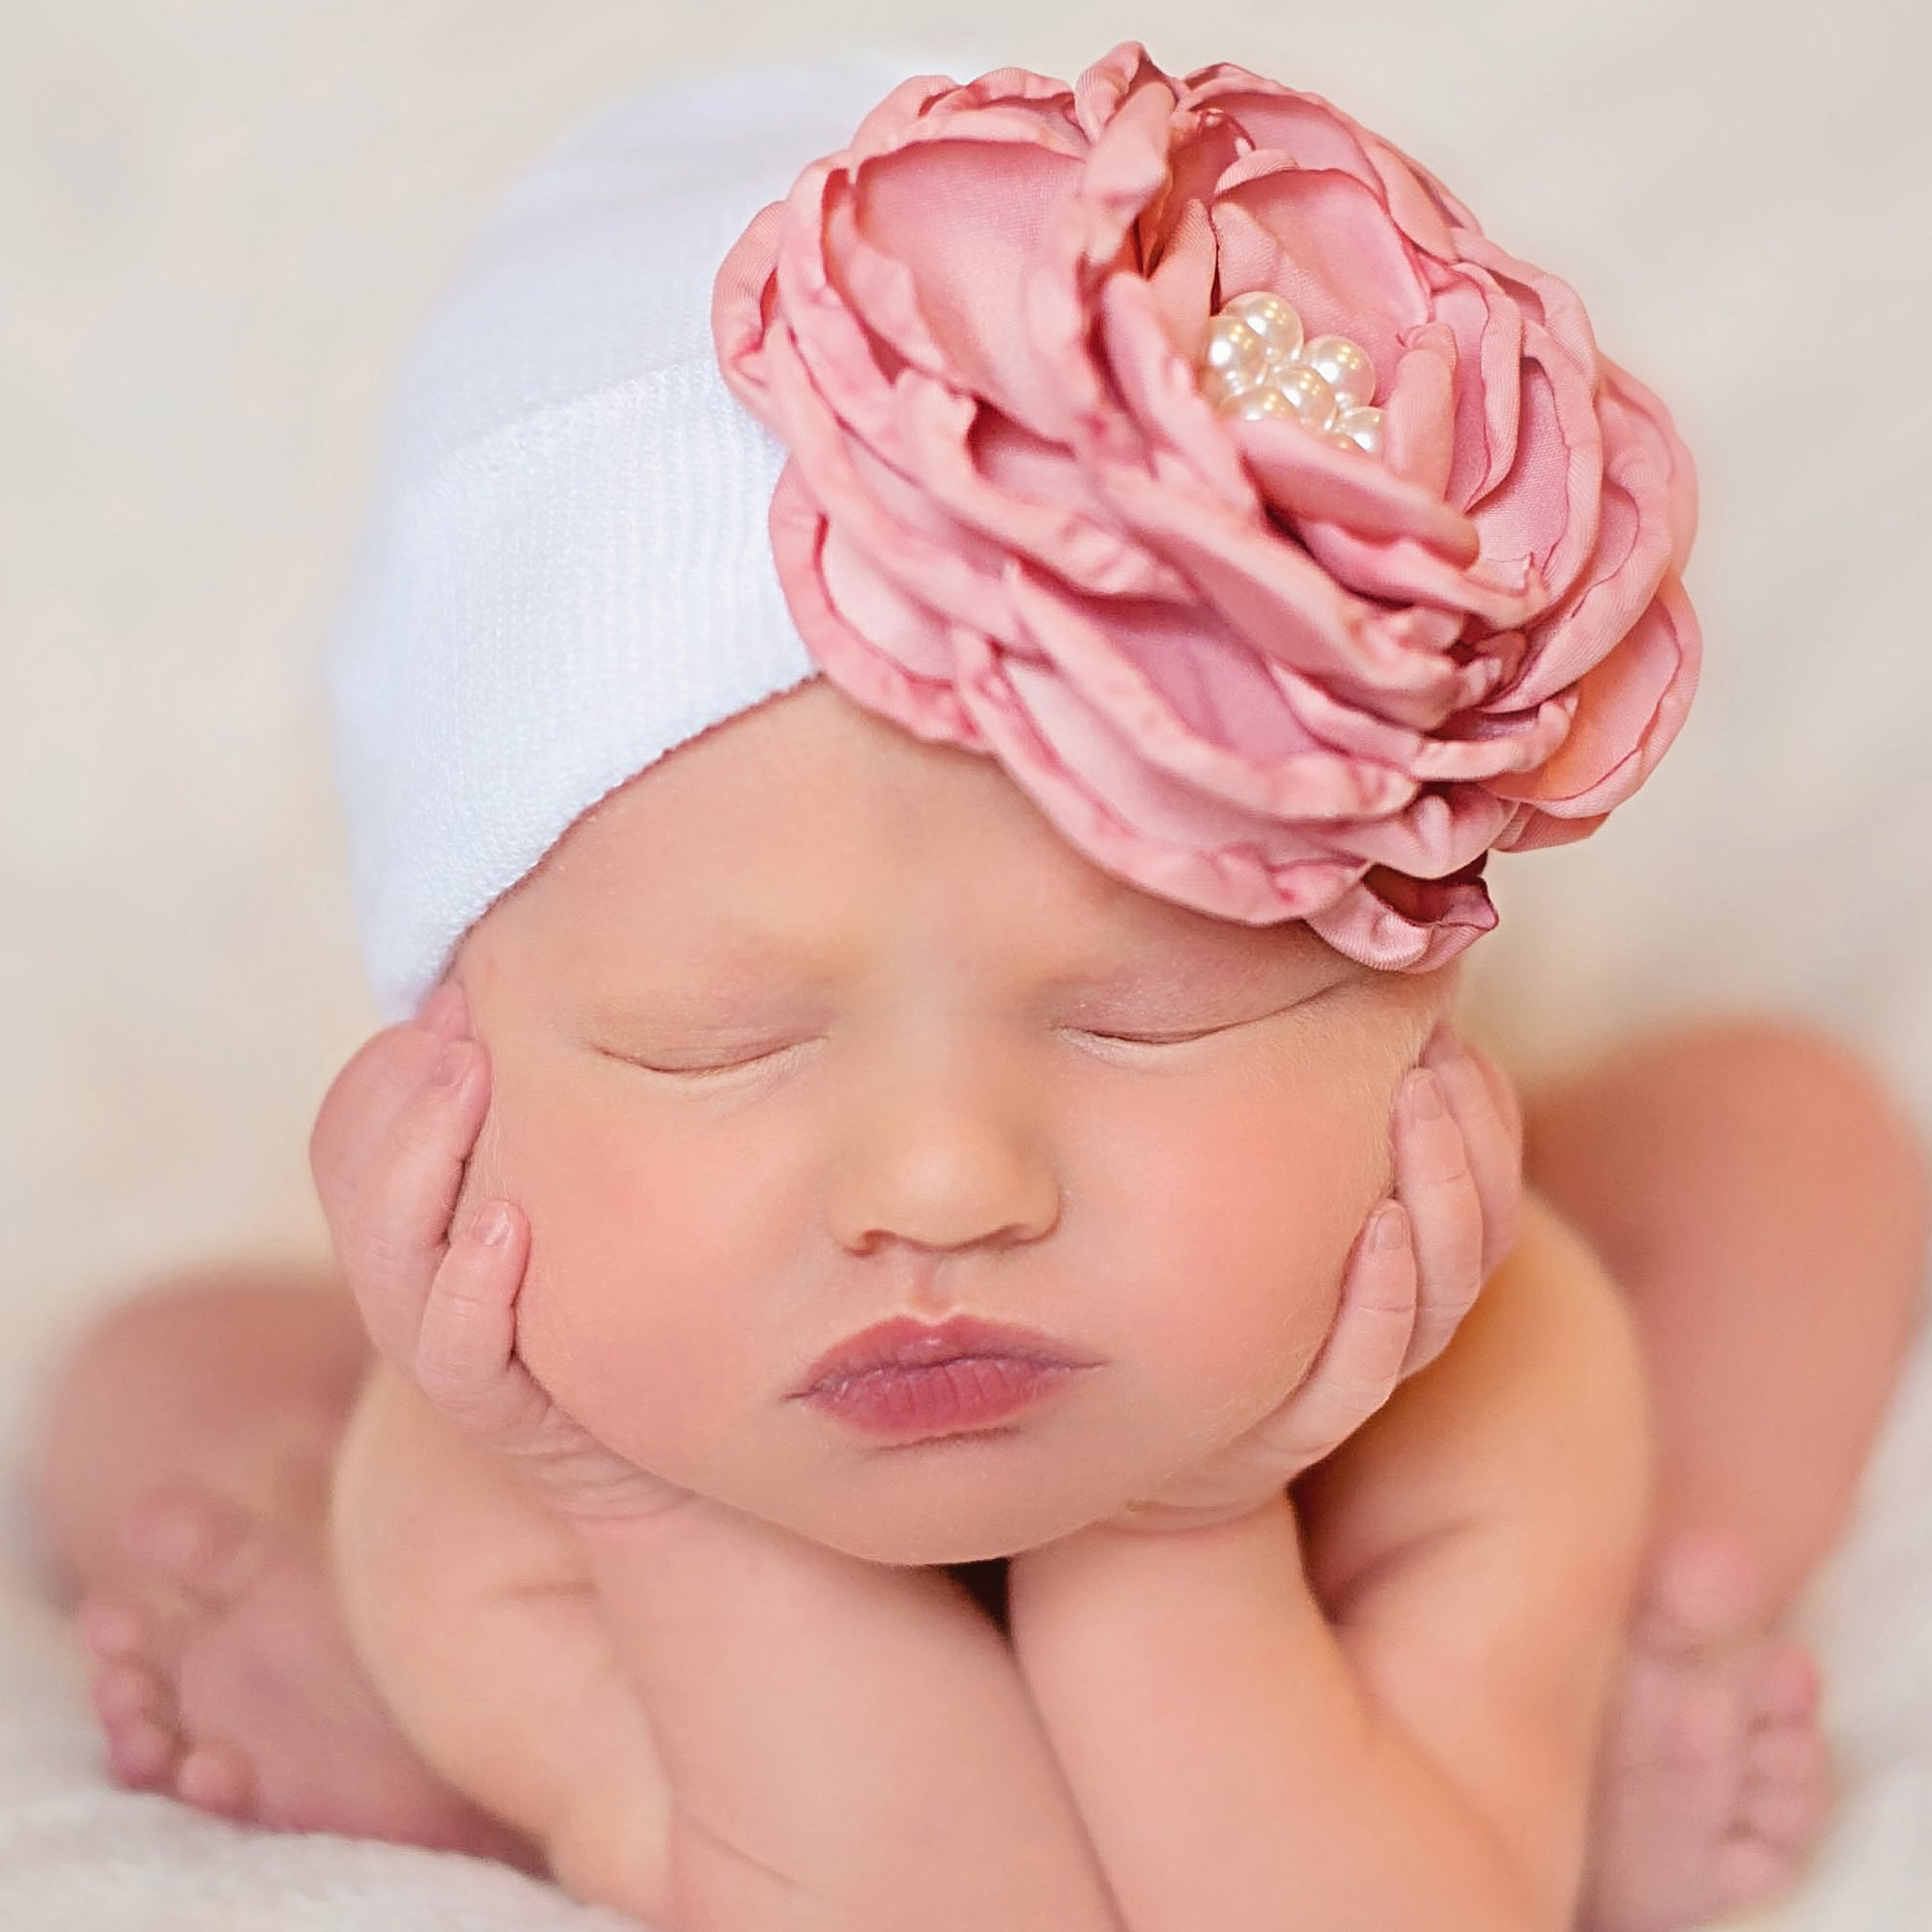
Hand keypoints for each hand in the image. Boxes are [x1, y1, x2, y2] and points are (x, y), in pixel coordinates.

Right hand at [309, 982, 695, 1526]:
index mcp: (419, 1215)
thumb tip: (544, 982)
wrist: (668, 1453)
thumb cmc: (626, 1288)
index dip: (390, 1062)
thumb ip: (548, 1105)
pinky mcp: (502, 1413)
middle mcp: (413, 1278)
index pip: (350, 1127)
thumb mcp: (579, 1179)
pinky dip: (469, 1286)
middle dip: (398, 1090)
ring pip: (388, 1254)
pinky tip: (506, 1221)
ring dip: (420, 1158)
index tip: (457, 993)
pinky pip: (455, 1352)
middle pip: (349, 1173)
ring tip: (469, 1079)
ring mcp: (447, 1346)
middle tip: (461, 1022)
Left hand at [1102, 1020, 1524, 1534]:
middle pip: (1481, 1231)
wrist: (1112, 1432)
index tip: (1452, 1026)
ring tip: (1416, 1100)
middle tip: (1437, 1048)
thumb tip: (1299, 992)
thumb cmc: (1185, 1282)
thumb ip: (1283, 1116)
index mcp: (1398, 1260)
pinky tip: (1375, 1226)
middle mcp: (1392, 1321)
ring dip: (1441, 1192)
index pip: (1486, 1183)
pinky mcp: (1288, 1433)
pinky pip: (1359, 1374)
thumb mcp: (1242, 1189)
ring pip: (1439, 1296)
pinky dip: (1381, 1301)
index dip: (1487, 1109)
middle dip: (1473, 1134)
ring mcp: (1345, 1379)